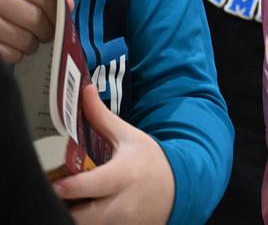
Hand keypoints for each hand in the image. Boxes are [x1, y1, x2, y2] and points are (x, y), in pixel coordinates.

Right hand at [0, 0, 56, 63]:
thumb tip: (69, 4)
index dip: (55, 10)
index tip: (60, 20)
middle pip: (32, 17)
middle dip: (46, 31)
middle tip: (47, 36)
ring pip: (21, 37)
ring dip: (32, 45)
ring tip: (31, 44)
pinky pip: (7, 53)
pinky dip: (16, 56)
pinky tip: (15, 51)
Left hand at [53, 85, 175, 224]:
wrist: (180, 185)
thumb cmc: (150, 160)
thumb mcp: (129, 137)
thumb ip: (101, 118)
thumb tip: (84, 91)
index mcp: (122, 175)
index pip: (93, 185)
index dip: (70, 187)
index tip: (55, 184)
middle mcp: (122, 203)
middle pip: (83, 217)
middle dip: (64, 211)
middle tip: (52, 198)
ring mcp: (123, 223)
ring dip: (73, 219)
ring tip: (66, 205)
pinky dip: (88, 224)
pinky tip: (83, 212)